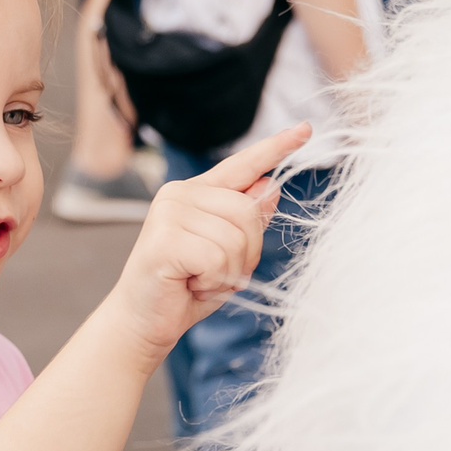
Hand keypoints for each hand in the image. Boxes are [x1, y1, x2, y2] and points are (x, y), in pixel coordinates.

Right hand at [93, 124, 309, 363]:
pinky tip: (191, 284)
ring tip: (199, 278)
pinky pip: (218, 258)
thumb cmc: (186, 288)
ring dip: (228, 271)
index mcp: (198, 192)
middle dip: (246, 253)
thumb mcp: (229, 254)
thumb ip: (247, 221)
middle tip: (215, 272)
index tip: (305, 129)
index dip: (275, 148)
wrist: (144, 321)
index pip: (243, 165)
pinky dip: (213, 281)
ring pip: (236, 238)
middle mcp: (181, 193)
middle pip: (249, 212)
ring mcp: (169, 212)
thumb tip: (272, 186)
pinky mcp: (164, 239)